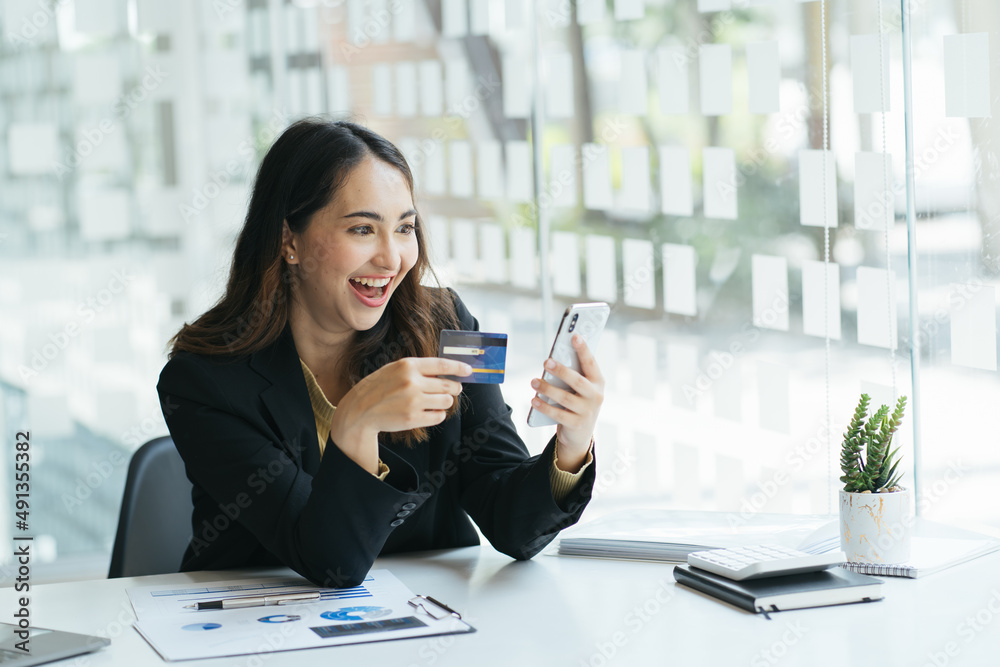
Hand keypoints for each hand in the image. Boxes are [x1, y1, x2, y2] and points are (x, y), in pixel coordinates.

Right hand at [329, 357, 469, 472]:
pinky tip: (428, 412)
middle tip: (454, 389)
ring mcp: (413, 401)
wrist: (360, 410)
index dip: (459, 367)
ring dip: (444, 401)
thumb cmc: (379, 388)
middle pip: (448, 385)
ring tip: (434, 401)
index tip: (469, 370)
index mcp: (407, 365)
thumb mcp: (395, 369)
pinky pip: (439, 416)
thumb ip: (418, 369)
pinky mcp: (413, 418)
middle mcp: (412, 382)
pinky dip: (437, 414)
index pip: (442, 364)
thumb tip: (446, 371)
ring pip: (446, 401)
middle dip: (455, 387)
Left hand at [530, 335, 603, 471]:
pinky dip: (545, 407)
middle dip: (561, 370)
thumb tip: (554, 358)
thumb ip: (573, 374)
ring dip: (547, 388)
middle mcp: (596, 396)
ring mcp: (587, 411)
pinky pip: (558, 414)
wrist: (581, 433)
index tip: (574, 335)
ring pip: (565, 398)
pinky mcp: (577, 424)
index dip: (583, 349)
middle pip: (577, 381)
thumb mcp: (581, 388)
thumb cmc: (578, 402)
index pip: (590, 363)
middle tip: (546, 361)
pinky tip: (534, 400)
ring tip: (533, 381)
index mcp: (598, 382)